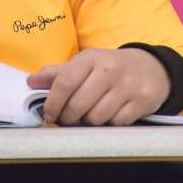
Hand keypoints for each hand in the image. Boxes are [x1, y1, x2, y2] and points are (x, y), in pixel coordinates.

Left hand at [27, 47, 169, 125]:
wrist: (151, 68)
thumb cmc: (110, 68)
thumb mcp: (85, 64)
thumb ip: (58, 73)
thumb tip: (31, 82)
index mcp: (91, 58)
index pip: (64, 83)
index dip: (52, 103)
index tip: (49, 115)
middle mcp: (110, 69)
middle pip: (78, 105)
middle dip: (68, 118)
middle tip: (67, 119)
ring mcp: (127, 85)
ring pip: (97, 117)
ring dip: (89, 122)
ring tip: (90, 114)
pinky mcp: (142, 101)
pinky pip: (116, 123)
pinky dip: (110, 124)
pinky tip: (110, 115)